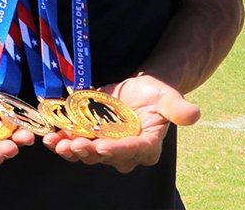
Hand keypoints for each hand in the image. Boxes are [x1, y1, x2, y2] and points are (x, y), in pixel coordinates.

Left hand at [43, 75, 199, 171]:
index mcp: (148, 147)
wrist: (141, 89)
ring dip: (70, 149)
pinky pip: (76, 143)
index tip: (101, 146)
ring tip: (56, 142)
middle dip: (88, 152)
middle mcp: (126, 154)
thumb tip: (193, 115)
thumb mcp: (170, 98)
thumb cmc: (158, 94)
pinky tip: (51, 136)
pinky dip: (62, 140)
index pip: (132, 152)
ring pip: (87, 153)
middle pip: (105, 156)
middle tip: (73, 145)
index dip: (116, 151)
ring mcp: (106, 147)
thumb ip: (178, 108)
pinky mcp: (92, 138)